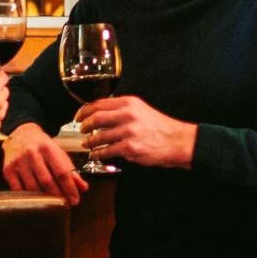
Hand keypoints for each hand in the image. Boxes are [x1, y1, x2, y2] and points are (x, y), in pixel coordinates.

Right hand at [0, 122, 83, 205]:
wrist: (21, 134)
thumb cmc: (43, 146)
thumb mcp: (59, 154)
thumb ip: (71, 171)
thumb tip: (83, 188)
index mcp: (48, 149)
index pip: (61, 172)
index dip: (69, 188)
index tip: (75, 200)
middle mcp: (32, 153)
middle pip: (47, 181)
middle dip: (58, 195)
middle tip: (65, 204)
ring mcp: (18, 161)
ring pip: (32, 187)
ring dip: (43, 198)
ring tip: (52, 204)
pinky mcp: (7, 169)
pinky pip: (18, 189)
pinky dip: (28, 197)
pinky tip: (36, 200)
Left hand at [76, 93, 195, 170]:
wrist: (177, 141)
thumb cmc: (159, 127)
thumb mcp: (141, 110)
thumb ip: (122, 110)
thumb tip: (100, 113)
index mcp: (129, 103)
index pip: (99, 104)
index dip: (85, 111)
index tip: (79, 116)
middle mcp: (128, 115)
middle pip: (95, 118)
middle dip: (84, 126)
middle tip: (82, 130)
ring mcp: (128, 132)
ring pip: (99, 137)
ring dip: (89, 142)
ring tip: (87, 144)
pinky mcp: (130, 147)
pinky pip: (107, 151)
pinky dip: (98, 153)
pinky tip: (96, 154)